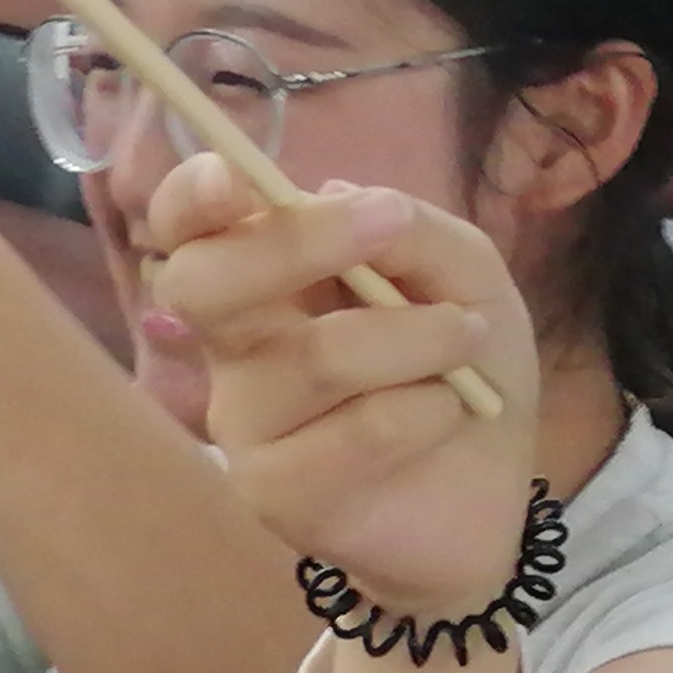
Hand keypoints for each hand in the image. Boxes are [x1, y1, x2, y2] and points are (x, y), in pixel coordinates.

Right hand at [144, 160, 542, 618]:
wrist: (486, 495)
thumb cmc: (461, 372)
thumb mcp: (465, 277)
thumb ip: (415, 233)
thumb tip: (333, 194)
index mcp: (264, 284)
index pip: (186, 233)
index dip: (188, 199)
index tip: (233, 176)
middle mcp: (235, 351)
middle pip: (202, 284)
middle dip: (296, 243)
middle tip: (388, 227)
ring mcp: (244, 426)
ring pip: (316, 357)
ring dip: (418, 336)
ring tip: (466, 343)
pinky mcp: (273, 495)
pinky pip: (360, 431)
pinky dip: (429, 408)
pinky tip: (449, 414)